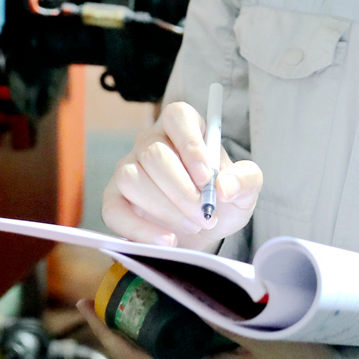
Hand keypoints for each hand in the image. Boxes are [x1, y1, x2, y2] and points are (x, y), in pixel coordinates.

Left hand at [78, 299, 333, 358]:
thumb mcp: (268, 341)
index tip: (86, 304)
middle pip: (147, 349)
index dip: (107, 332)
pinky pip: (191, 344)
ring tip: (143, 277)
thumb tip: (186, 290)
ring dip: (153, 315)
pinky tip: (186, 294)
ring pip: (169, 345)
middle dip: (126, 316)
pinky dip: (179, 319)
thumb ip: (227, 317)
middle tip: (116, 275)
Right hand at [101, 101, 261, 248]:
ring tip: (191, 225)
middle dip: (181, 191)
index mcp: (184, 128)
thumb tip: (225, 186)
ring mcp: (128, 168)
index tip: (206, 178)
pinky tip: (165, 240)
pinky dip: (139, 229)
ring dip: (164, 209)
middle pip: (153, 154)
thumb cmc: (220, 200)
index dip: (190, 145)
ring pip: (131, 179)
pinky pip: (113, 210)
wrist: (203, 229)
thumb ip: (246, 180)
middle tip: (204, 215)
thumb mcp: (244, 190)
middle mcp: (150, 142)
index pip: (177, 117)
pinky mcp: (115, 198)